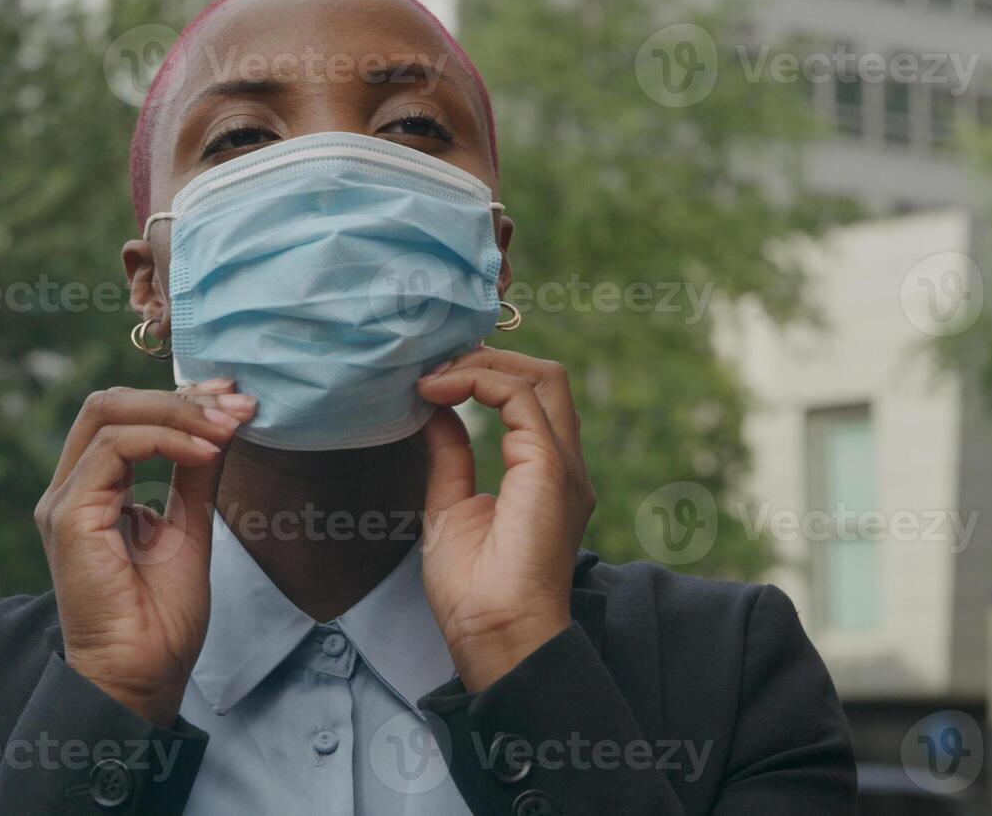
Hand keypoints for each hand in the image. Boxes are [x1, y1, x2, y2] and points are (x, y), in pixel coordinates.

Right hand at [35, 380, 256, 725]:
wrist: (143, 675)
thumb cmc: (161, 618)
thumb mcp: (190, 527)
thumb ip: (196, 474)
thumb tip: (223, 425)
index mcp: (94, 491)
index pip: (125, 416)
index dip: (180, 398)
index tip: (233, 399)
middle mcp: (72, 489)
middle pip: (110, 402)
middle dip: (180, 395)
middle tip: (236, 404)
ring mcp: (65, 500)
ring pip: (111, 413)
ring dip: (180, 413)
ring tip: (229, 427)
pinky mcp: (70, 515)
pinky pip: (115, 448)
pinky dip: (167, 440)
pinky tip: (207, 453)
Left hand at [414, 347, 594, 691]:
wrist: (493, 633)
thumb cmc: (474, 592)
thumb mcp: (450, 506)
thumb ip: (451, 455)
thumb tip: (436, 411)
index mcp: (545, 475)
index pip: (529, 398)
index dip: (483, 375)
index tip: (429, 382)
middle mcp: (562, 463)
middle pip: (545, 376)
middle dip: (488, 357)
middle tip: (434, 365)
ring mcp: (561, 463)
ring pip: (540, 376)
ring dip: (479, 364)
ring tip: (431, 376)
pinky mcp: (548, 465)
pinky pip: (519, 396)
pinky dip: (476, 381)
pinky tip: (436, 391)